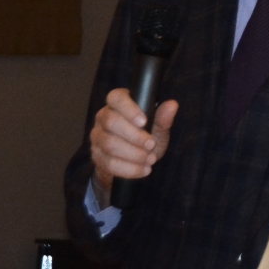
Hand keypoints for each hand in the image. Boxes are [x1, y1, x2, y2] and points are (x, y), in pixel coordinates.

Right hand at [89, 87, 178, 205]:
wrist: (134, 162)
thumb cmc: (147, 137)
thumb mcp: (158, 127)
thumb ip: (163, 118)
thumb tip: (172, 105)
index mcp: (117, 103)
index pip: (116, 98)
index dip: (129, 109)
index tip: (144, 122)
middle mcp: (103, 117)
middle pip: (110, 122)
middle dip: (134, 136)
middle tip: (151, 145)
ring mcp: (97, 137)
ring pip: (109, 144)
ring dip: (133, 154)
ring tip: (151, 159)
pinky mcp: (96, 156)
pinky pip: (108, 163)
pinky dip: (129, 169)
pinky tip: (144, 170)